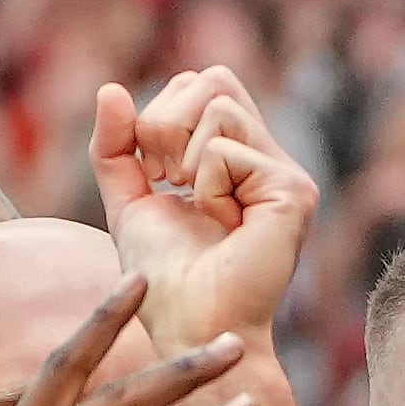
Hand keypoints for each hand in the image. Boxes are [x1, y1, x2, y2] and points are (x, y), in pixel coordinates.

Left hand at [97, 68, 316, 363]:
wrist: (190, 327)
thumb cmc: (165, 279)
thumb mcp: (129, 200)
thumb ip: (117, 146)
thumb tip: (111, 88)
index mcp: (239, 158)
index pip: (201, 84)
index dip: (161, 113)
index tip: (155, 174)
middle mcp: (268, 160)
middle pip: (214, 78)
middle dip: (168, 120)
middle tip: (167, 179)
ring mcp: (285, 174)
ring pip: (220, 104)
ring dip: (185, 156)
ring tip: (196, 204)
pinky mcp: (293, 191)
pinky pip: (225, 147)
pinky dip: (205, 184)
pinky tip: (221, 223)